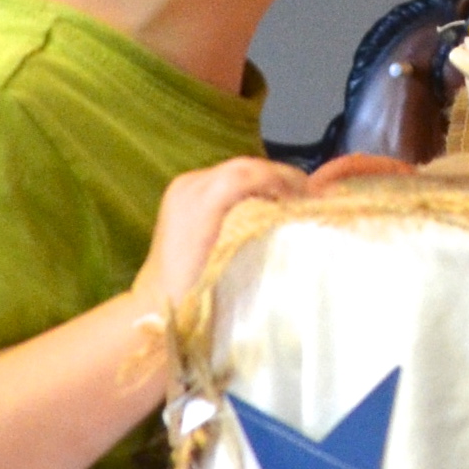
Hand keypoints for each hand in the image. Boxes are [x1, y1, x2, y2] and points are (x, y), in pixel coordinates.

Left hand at [130, 153, 307, 323]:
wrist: (157, 302)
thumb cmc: (199, 292)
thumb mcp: (237, 264)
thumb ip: (264, 231)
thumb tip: (296, 217)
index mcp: (203, 201)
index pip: (251, 174)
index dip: (285, 181)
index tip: (311, 197)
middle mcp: (191, 185)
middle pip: (245, 166)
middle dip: (279, 176)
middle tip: (308, 195)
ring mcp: (184, 186)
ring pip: (235, 168)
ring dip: (265, 178)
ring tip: (291, 197)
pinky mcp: (182, 191)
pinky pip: (222, 177)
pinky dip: (247, 183)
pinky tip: (264, 200)